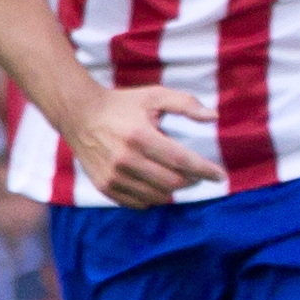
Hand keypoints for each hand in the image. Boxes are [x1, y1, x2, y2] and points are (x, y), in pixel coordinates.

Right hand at [71, 86, 222, 205]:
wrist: (78, 114)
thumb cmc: (122, 104)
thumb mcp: (154, 96)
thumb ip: (186, 104)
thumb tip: (214, 116)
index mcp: (139, 136)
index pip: (181, 161)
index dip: (205, 170)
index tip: (221, 176)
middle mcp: (124, 159)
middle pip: (172, 182)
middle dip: (192, 180)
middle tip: (198, 174)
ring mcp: (112, 175)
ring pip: (157, 196)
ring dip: (174, 190)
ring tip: (178, 177)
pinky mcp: (104, 185)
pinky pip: (138, 203)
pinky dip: (153, 198)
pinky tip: (157, 185)